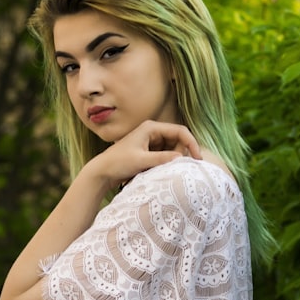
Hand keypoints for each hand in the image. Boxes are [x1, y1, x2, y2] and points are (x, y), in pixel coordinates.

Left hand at [84, 120, 202, 192]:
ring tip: (164, 170)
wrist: (102, 172)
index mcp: (151, 127)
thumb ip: (161, 158)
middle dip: (182, 153)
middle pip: (178, 140)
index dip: (192, 143)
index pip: (180, 131)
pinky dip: (167, 163)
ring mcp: (151, 142)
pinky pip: (166, 156)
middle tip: (178, 169)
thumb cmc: (118, 163)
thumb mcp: (141, 161)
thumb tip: (182, 158)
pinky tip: (160, 171)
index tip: (198, 158)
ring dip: (174, 159)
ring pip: (173, 149)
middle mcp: (153, 132)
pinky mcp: (150, 152)